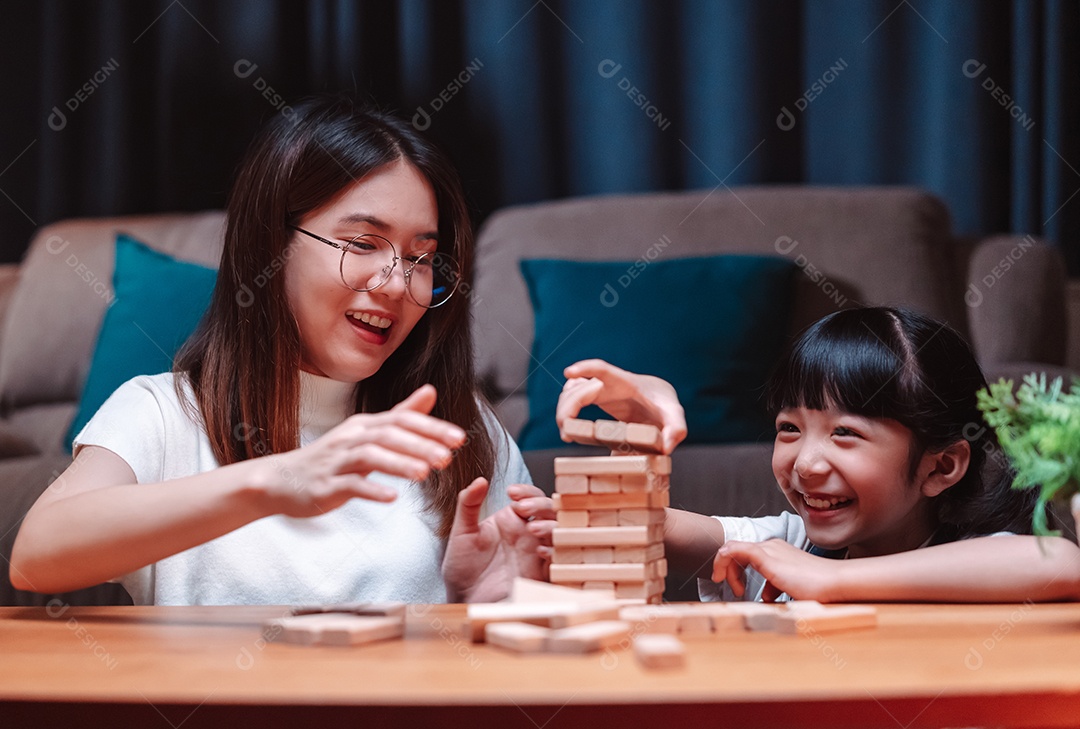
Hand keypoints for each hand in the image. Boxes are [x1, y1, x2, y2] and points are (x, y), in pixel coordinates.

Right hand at [260, 384, 465, 517]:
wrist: (283, 480)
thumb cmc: (332, 458)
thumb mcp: (367, 433)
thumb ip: (401, 414)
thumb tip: (431, 391)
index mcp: (365, 425)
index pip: (402, 420)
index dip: (431, 427)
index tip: (459, 438)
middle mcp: (352, 438)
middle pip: (388, 435)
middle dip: (420, 445)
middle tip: (447, 458)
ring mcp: (337, 461)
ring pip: (370, 457)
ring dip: (398, 464)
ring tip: (424, 475)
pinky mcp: (325, 485)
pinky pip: (349, 485)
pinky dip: (370, 489)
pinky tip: (391, 498)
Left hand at [442, 479, 555, 602]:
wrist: (462, 598)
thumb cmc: (461, 566)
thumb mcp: (462, 531)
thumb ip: (468, 504)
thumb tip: (480, 480)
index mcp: (511, 519)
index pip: (530, 497)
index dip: (527, 492)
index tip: (512, 493)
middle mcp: (527, 533)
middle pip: (549, 510)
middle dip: (540, 505)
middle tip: (523, 509)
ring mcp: (535, 552)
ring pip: (558, 531)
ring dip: (550, 526)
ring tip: (532, 529)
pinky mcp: (539, 573)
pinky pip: (557, 559)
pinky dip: (554, 551)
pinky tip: (540, 551)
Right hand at [557, 359, 686, 453]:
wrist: (657, 402)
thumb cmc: (664, 405)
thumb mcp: (674, 415)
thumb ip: (676, 429)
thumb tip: (666, 448)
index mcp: (626, 383)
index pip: (603, 370)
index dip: (585, 368)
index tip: (569, 372)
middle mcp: (608, 384)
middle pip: (578, 388)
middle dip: (567, 407)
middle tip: (566, 432)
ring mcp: (598, 391)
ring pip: (570, 394)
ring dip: (564, 411)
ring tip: (568, 435)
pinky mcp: (594, 400)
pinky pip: (572, 401)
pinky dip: (566, 414)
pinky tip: (570, 433)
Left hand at [713, 539, 844, 602]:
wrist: (834, 583)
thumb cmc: (819, 588)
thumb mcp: (792, 586)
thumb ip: (777, 587)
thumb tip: (766, 594)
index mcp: (778, 551)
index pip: (747, 554)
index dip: (736, 570)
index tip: (738, 588)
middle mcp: (772, 546)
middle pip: (738, 552)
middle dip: (730, 571)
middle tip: (736, 591)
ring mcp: (769, 550)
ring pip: (733, 550)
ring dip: (727, 570)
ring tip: (737, 590)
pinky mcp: (766, 557)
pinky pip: (735, 550)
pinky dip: (723, 560)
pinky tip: (720, 575)